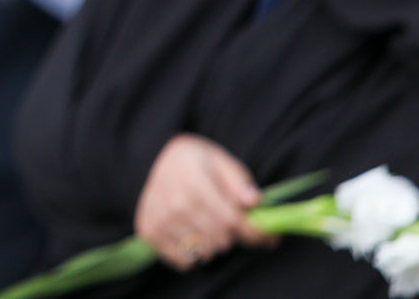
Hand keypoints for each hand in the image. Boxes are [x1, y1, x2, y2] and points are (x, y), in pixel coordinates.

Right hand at [135, 134, 267, 269]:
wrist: (154, 158)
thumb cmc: (195, 162)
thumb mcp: (222, 162)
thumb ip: (241, 182)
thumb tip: (255, 201)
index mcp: (194, 183)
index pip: (232, 222)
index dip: (256, 233)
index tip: (269, 237)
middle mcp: (174, 204)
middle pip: (221, 241)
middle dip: (233, 235)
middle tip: (229, 223)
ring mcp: (159, 220)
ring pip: (204, 253)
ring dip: (213, 245)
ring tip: (208, 227)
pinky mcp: (149, 232)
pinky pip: (183, 261)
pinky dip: (193, 254)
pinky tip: (191, 235)